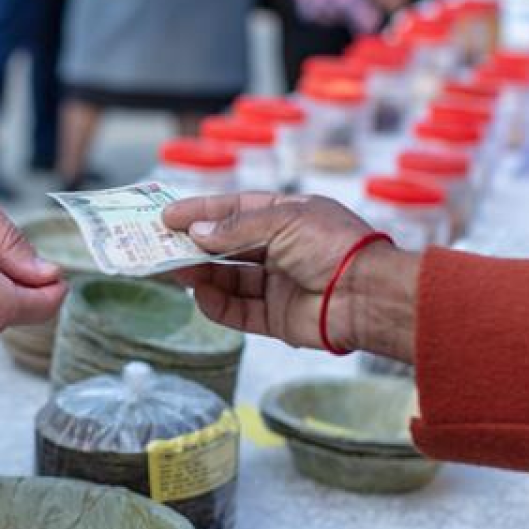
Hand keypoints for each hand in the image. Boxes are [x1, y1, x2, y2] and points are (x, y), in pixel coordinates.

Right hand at [162, 193, 419, 359]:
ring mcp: (279, 284)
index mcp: (288, 216)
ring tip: (174, 270)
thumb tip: (198, 234)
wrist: (368, 296)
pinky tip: (200, 294)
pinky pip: (240, 311)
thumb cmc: (335, 246)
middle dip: (195, 245)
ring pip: (229, 279)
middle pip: (228, 246)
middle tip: (160, 246)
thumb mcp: (282, 222)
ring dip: (201, 274)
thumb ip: (236, 229)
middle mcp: (282, 249)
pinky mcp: (278, 317)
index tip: (168, 216)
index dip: (202, 212)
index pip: (236, 210)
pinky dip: (217, 305)